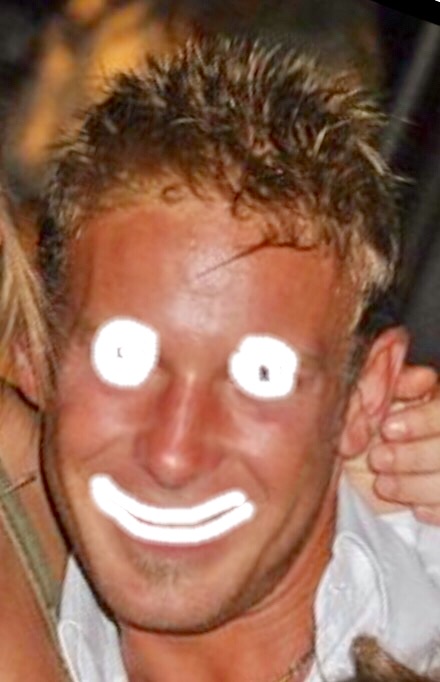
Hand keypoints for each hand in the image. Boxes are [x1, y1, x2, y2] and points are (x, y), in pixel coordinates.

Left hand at [369, 365, 439, 523]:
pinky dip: (436, 510)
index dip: (421, 421)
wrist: (366, 469)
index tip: (387, 428)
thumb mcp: (378, 403)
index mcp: (439, 406)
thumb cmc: (373, 428)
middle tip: (378, 458)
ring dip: (417, 485)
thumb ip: (398, 384)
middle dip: (413, 456)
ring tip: (384, 484)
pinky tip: (414, 507)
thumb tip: (422, 377)